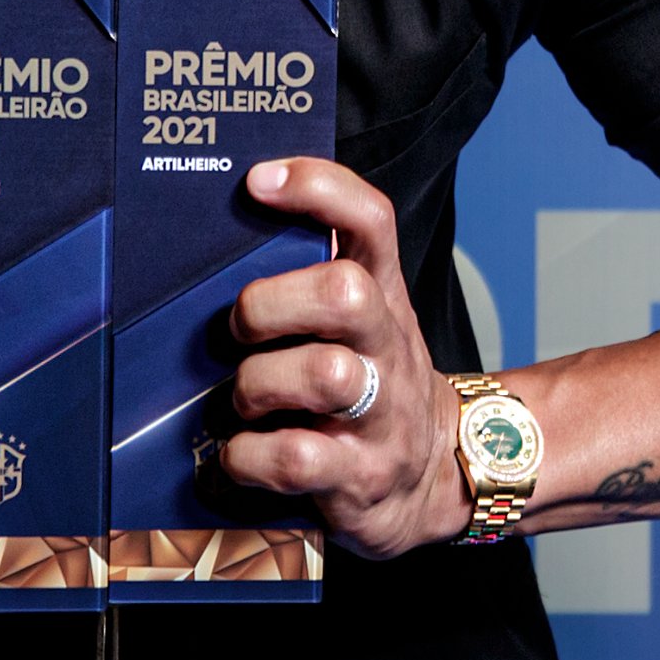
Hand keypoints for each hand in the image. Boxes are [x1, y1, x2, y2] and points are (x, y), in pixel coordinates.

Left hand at [215, 156, 464, 557]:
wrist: (434, 477)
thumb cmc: (369, 387)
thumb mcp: (360, 326)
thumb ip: (310, 282)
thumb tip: (225, 237)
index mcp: (384, 299)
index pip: (372, 221)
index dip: (320, 188)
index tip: (257, 182)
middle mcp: (389, 348)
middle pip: (346, 293)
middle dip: (271, 306)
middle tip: (241, 330)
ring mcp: (381, 416)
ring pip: (325, 375)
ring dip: (258, 385)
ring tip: (244, 401)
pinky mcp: (359, 478)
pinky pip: (294, 457)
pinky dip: (247, 455)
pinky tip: (240, 454)